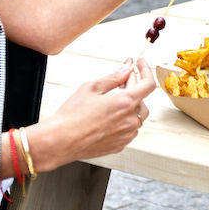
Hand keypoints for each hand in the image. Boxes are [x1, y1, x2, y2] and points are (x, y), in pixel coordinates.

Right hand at [29, 58, 155, 171]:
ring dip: (131, 105)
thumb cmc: (72, 115)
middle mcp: (130, 120)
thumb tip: (127, 68)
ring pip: (138, 115)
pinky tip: (111, 116)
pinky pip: (129, 129)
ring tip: (114, 99)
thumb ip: (114, 77)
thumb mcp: (92, 88)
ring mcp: (126, 135)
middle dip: (134, 86)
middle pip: (142, 99)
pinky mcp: (120, 145)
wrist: (59, 141)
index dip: (146, 70)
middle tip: (121, 80)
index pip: (149, 84)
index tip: (140, 64)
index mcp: (126, 103)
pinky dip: (125, 120)